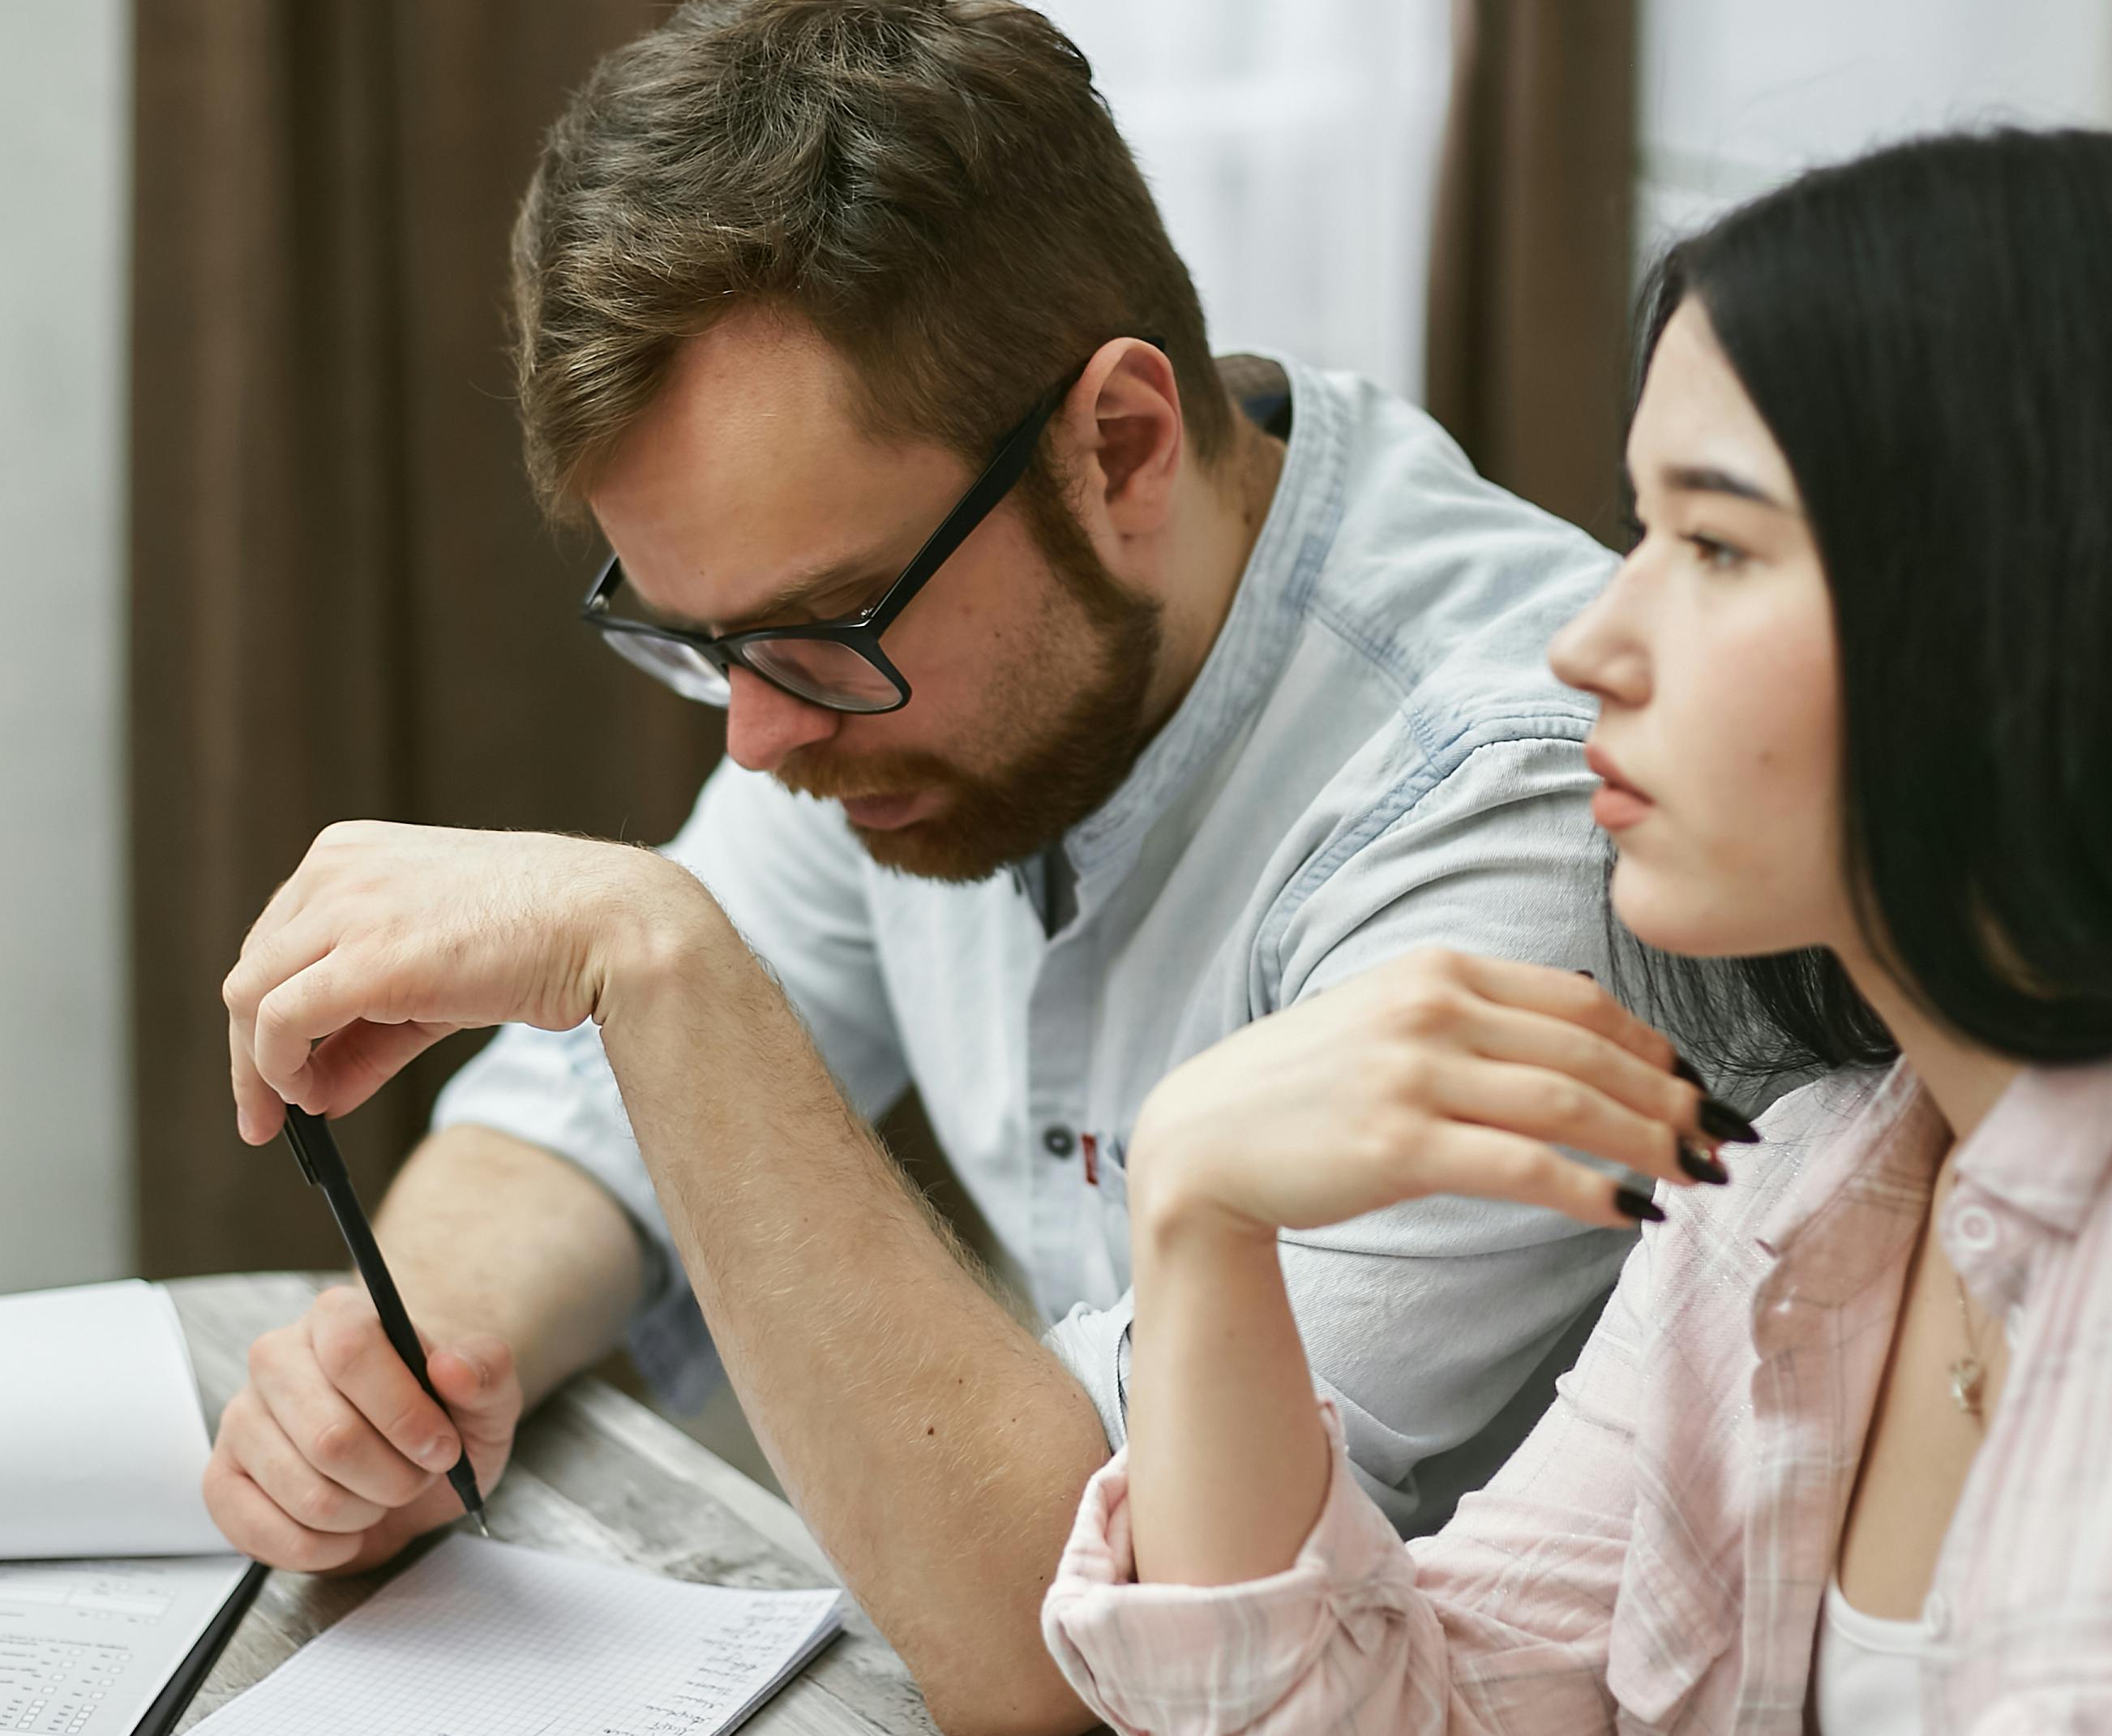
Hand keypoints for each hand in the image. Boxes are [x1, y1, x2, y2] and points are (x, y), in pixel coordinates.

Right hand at [202, 1285, 522, 1571]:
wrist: (412, 1458)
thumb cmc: (444, 1418)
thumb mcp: (489, 1395)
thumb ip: (486, 1372)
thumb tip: (451, 1366)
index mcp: (339, 1317)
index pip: (352, 1352)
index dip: (403, 1412)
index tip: (442, 1447)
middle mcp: (277, 1358)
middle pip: (330, 1435)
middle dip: (393, 1476)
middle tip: (417, 1478)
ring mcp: (241, 1419)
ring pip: (304, 1492)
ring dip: (363, 1513)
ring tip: (382, 1496)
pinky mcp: (221, 1479)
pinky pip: (258, 1531)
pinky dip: (320, 1548)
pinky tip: (347, 1529)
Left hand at [222, 820, 715, 1143]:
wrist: (606, 923)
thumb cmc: (539, 940)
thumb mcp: (436, 977)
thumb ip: (370, 1029)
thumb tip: (316, 1092)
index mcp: (348, 853)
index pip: (274, 941)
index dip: (268, 1013)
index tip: (278, 1070)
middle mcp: (334, 869)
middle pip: (251, 970)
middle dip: (251, 1050)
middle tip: (267, 1114)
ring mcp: (345, 909)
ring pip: (248, 998)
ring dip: (257, 1069)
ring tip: (287, 1115)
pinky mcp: (363, 959)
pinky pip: (279, 1024)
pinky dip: (275, 1071)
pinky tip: (310, 1100)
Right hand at [1128, 948, 1740, 1238]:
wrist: (1204, 1138)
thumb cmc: (1302, 1086)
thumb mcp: (1387, 1018)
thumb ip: (1473, 1015)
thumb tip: (1584, 1032)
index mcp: (1435, 969)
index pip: (1580, 1001)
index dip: (1657, 1046)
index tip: (1700, 1088)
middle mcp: (1430, 1009)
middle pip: (1590, 1053)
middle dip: (1674, 1100)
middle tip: (1725, 1140)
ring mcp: (1412, 1074)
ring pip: (1571, 1106)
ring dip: (1652, 1144)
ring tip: (1698, 1178)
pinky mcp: (1398, 1144)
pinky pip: (1524, 1167)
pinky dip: (1591, 1190)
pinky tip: (1632, 1214)